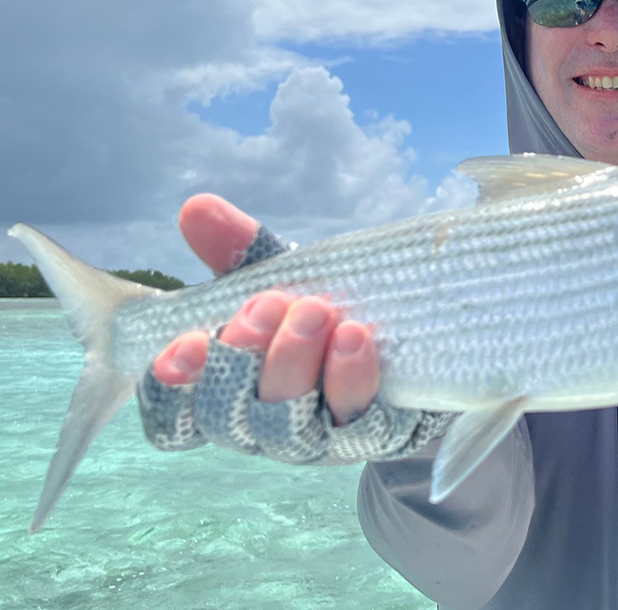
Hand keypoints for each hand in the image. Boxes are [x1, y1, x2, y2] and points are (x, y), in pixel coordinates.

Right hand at [152, 194, 379, 425]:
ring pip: (286, 428)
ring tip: (315, 311)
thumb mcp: (284, 277)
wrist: (414, 337)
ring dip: (294, 362)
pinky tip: (354, 338)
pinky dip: (350, 379)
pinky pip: (354, 421)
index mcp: (227, 394)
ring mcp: (316, 441)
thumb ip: (239, 249)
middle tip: (269, 303)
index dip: (171, 390)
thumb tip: (195, 208)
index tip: (186, 342)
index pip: (176, 416)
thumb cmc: (327, 312)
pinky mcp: (371, 436)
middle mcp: (262, 429)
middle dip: (244, 354)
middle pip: (231, 416)